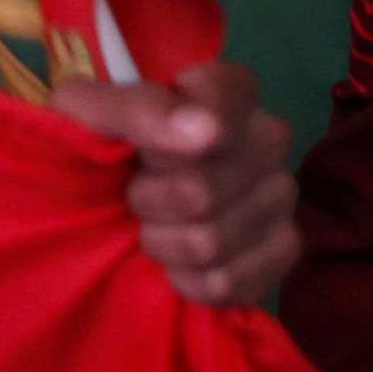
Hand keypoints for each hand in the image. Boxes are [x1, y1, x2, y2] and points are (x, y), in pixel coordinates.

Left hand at [54, 61, 298, 307]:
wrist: (105, 198)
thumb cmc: (98, 142)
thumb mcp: (89, 110)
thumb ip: (140, 109)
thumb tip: (206, 129)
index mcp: (228, 89)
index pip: (213, 120)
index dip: (160, 150)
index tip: (140, 153)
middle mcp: (268, 136)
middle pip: (203, 193)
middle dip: (151, 202)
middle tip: (135, 193)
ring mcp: (281, 194)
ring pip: (214, 242)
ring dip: (165, 244)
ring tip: (154, 225)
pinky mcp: (283, 250)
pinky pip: (234, 282)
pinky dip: (190, 281)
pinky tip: (178, 262)